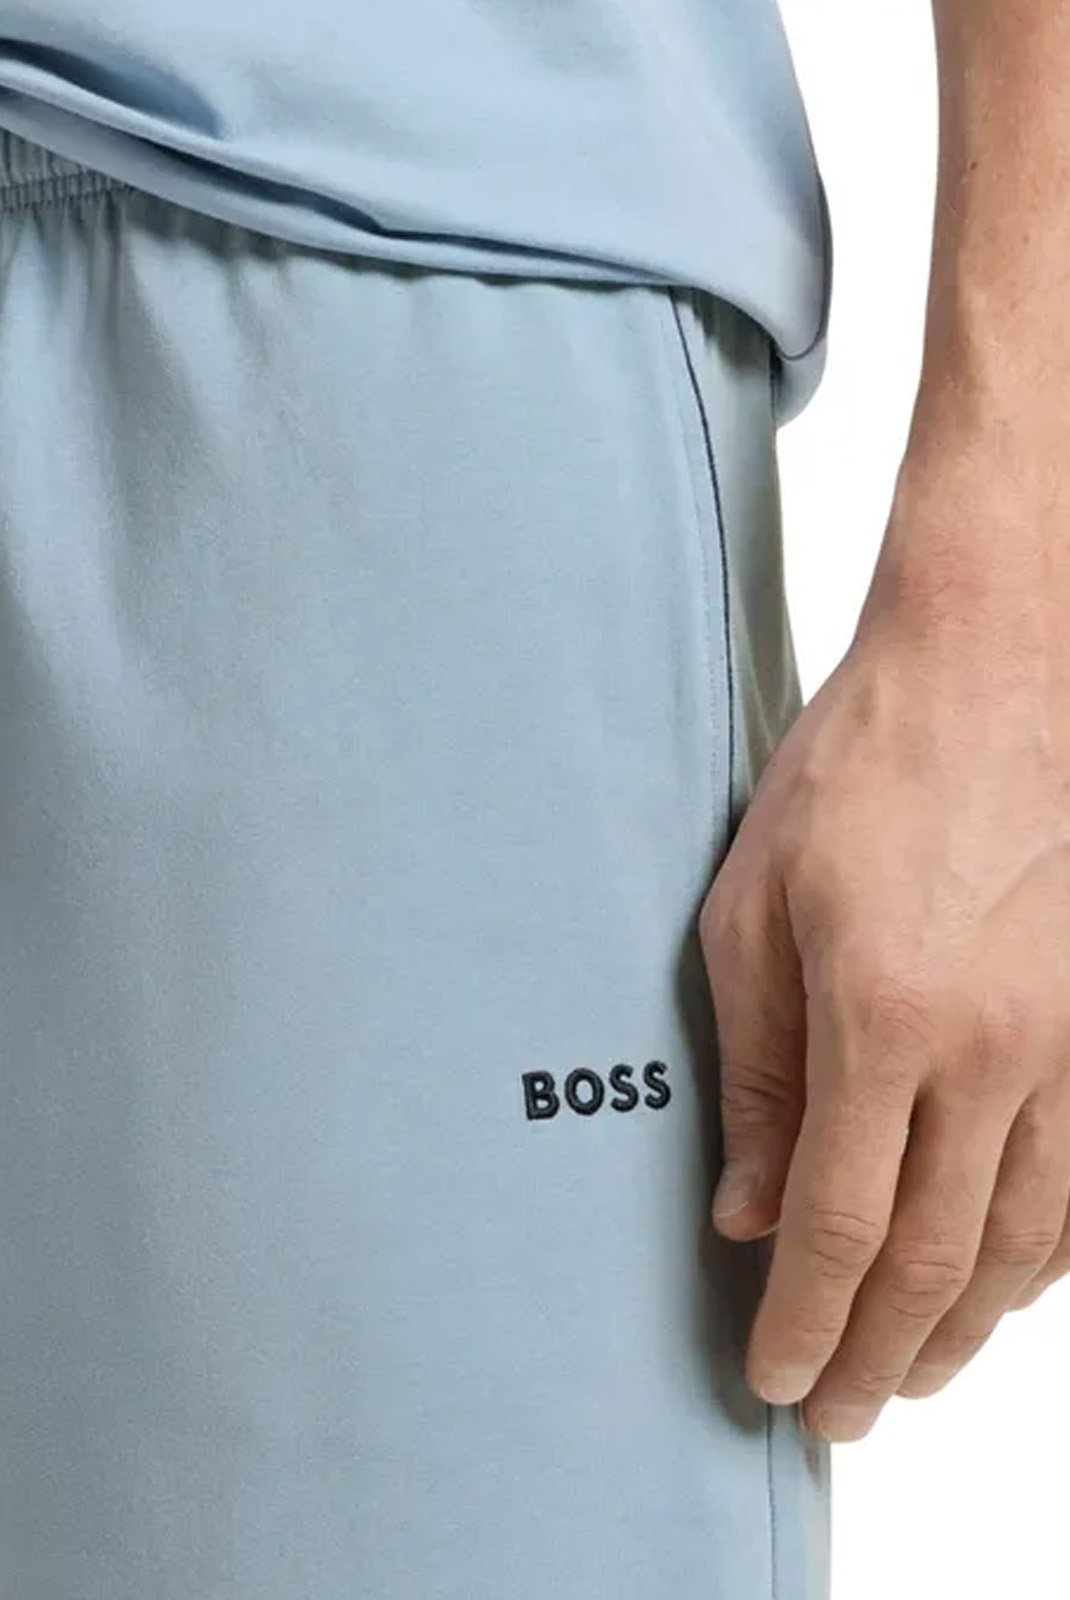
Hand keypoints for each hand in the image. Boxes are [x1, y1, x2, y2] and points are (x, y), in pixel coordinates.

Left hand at [700, 479, 1069, 1442]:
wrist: (999, 667)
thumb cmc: (860, 769)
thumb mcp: (755, 907)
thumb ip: (751, 1068)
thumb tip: (741, 1207)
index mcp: (885, 1018)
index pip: (836, 1223)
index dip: (802, 1319)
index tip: (776, 1379)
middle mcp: (995, 1051)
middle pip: (936, 1257)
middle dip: (879, 1352)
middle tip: (839, 1414)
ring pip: (1026, 1241)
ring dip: (965, 1328)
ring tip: (911, 1374)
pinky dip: (1041, 1259)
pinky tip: (1002, 1288)